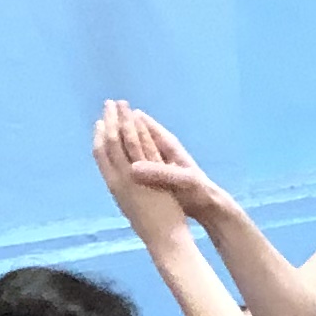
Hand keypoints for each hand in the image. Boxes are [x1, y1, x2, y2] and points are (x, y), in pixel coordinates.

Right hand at [102, 100, 230, 222]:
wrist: (208, 205)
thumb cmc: (198, 190)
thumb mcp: (181, 180)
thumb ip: (159, 172)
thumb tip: (134, 168)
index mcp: (169, 146)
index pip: (146, 126)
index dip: (130, 118)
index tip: (114, 110)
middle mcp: (164, 149)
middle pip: (141, 131)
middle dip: (125, 123)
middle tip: (107, 113)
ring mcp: (160, 161)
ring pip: (139, 145)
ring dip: (126, 138)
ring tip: (108, 131)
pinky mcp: (158, 174)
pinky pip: (140, 160)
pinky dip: (130, 157)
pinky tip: (118, 158)